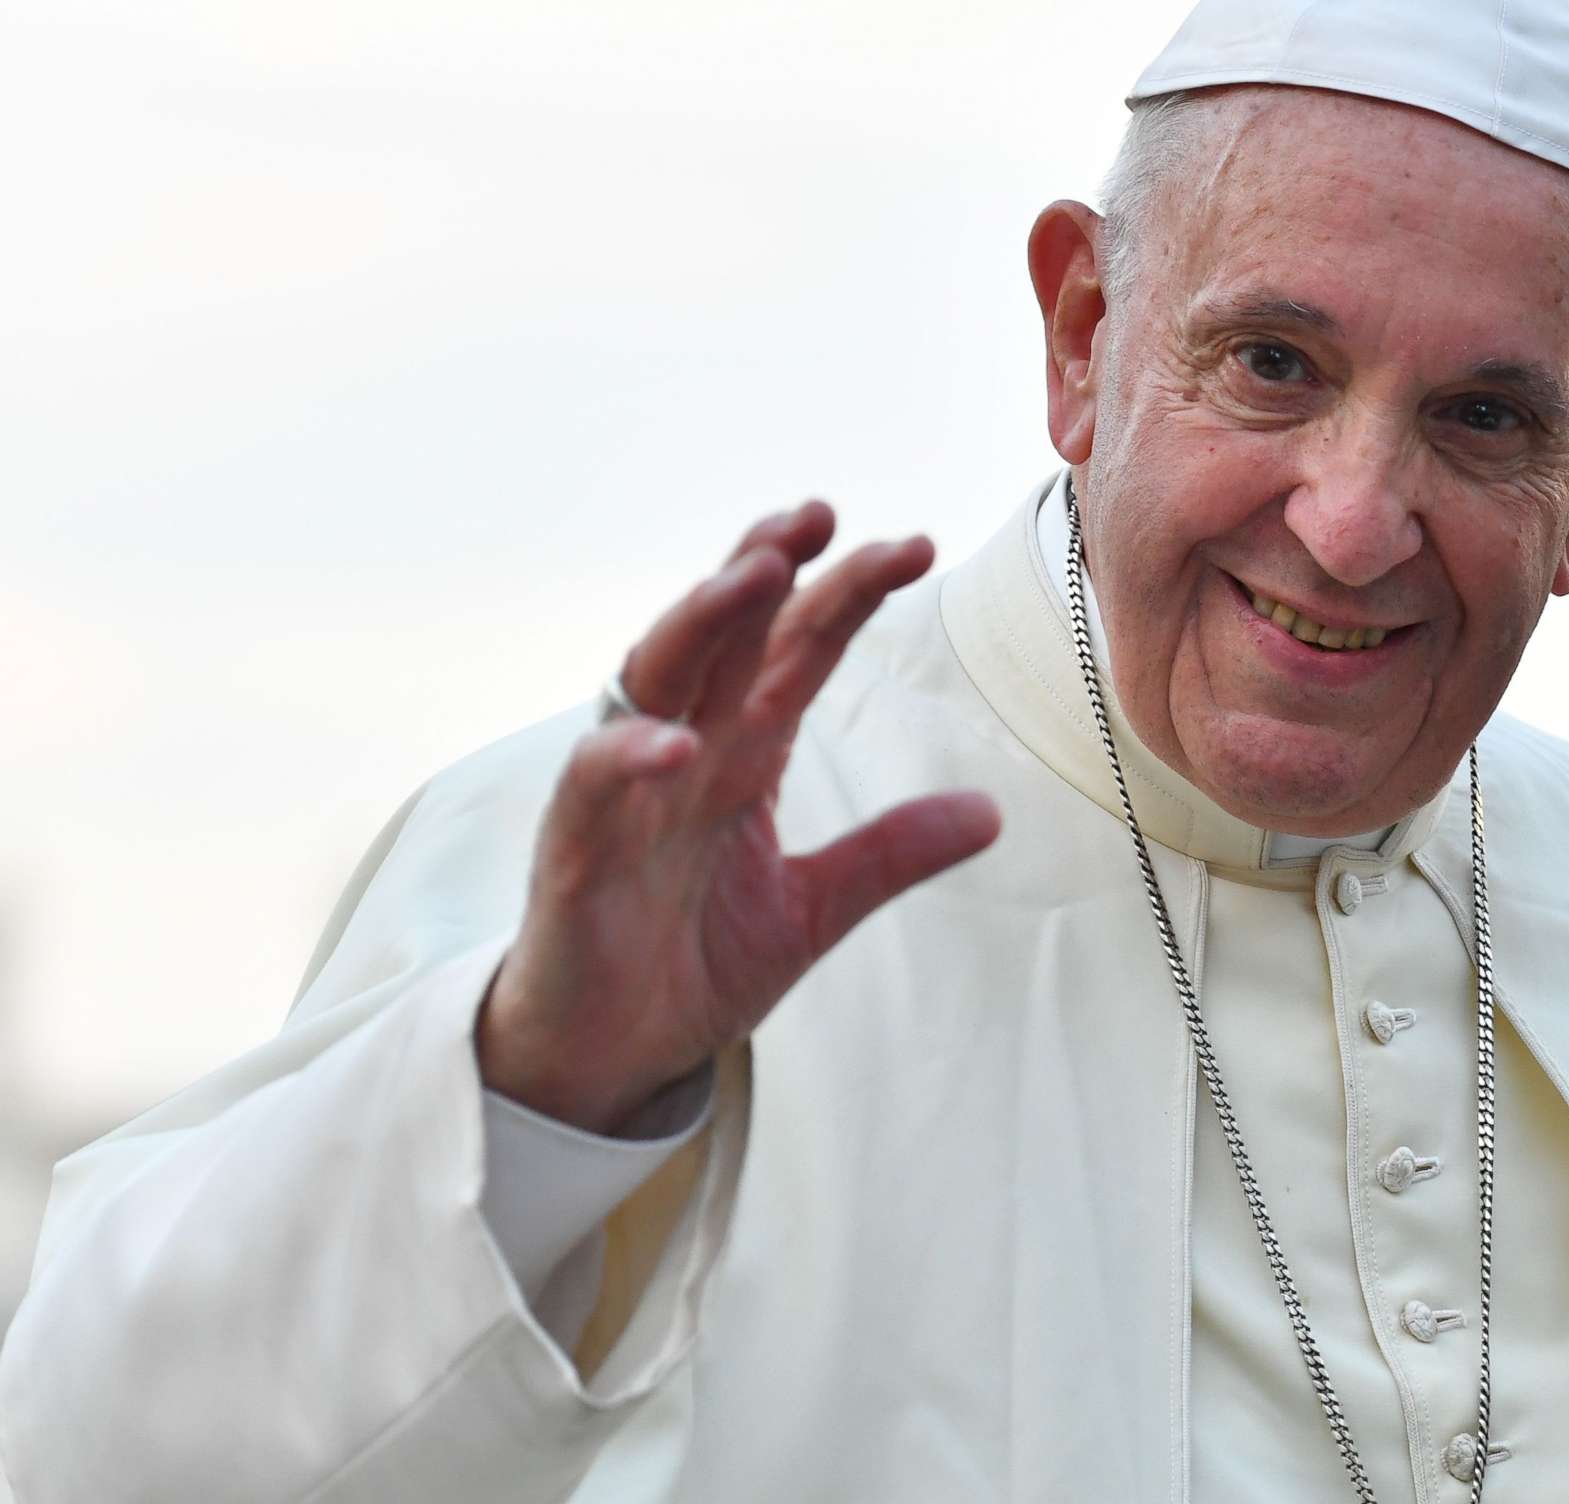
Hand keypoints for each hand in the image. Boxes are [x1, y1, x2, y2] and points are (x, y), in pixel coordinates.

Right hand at [476, 502, 1001, 1133]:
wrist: (607, 1056)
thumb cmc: (691, 962)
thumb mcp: (815, 908)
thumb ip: (891, 853)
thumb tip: (991, 812)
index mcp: (742, 752)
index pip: (797, 650)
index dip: (848, 594)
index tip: (916, 546)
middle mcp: (683, 752)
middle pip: (725, 637)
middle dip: (766, 567)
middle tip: (818, 514)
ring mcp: (625, 795)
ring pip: (655, 681)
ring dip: (701, 621)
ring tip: (753, 572)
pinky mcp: (574, 854)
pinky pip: (594, 788)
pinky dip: (630, 757)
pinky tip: (676, 739)